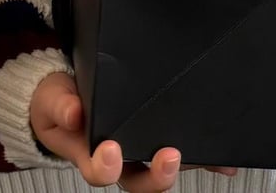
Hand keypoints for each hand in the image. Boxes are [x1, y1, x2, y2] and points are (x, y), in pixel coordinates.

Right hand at [31, 71, 237, 189]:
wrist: (67, 95)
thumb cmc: (58, 102)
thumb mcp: (51, 100)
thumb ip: (60, 105)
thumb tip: (73, 113)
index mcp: (90, 154)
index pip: (99, 171)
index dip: (106, 166)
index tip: (112, 150)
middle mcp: (120, 159)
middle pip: (140, 181)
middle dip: (157, 176)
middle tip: (169, 157)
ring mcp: (140, 149)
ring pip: (163, 167)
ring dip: (187, 165)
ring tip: (208, 156)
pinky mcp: (158, 135)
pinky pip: (183, 150)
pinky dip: (204, 154)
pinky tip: (224, 158)